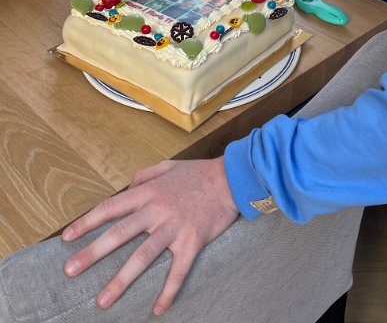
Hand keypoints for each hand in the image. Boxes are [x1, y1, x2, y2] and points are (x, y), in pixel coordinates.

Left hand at [62, 157, 238, 314]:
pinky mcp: (192, 241)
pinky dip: (168, 291)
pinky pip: (178, 270)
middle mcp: (157, 210)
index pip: (111, 208)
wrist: (231, 178)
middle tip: (70, 271)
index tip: (67, 238)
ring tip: (103, 301)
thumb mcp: (167, 166)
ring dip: (121, 280)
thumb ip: (144, 176)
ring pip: (142, 256)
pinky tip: (158, 309)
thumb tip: (126, 187)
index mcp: (148, 193)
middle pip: (120, 234)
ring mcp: (174, 227)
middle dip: (92, 254)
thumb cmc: (198, 173)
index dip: (87, 222)